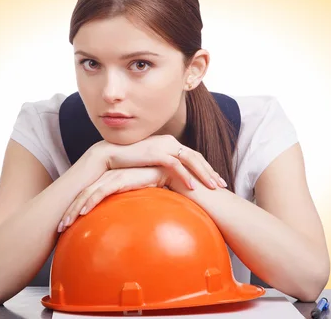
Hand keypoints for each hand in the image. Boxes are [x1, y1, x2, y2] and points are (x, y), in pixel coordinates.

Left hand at [58, 166, 180, 231]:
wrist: (184, 179)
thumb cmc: (167, 192)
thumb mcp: (145, 201)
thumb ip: (134, 207)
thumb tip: (129, 231)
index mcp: (115, 179)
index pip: (90, 193)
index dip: (76, 208)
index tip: (67, 226)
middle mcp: (112, 174)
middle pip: (84, 192)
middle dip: (68, 209)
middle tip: (58, 229)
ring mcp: (117, 173)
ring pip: (89, 191)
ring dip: (74, 208)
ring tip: (64, 225)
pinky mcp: (124, 176)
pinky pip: (102, 190)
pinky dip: (90, 201)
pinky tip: (81, 213)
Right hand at [94, 135, 226, 190]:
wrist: (108, 155)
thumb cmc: (127, 162)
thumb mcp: (149, 164)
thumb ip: (161, 168)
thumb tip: (170, 182)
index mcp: (170, 143)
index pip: (193, 156)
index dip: (206, 168)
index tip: (215, 181)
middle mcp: (170, 142)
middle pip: (197, 157)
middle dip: (210, 172)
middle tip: (222, 186)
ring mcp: (164, 145)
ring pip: (191, 160)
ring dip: (204, 174)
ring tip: (213, 188)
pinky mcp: (156, 152)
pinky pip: (176, 165)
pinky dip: (185, 176)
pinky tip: (192, 188)